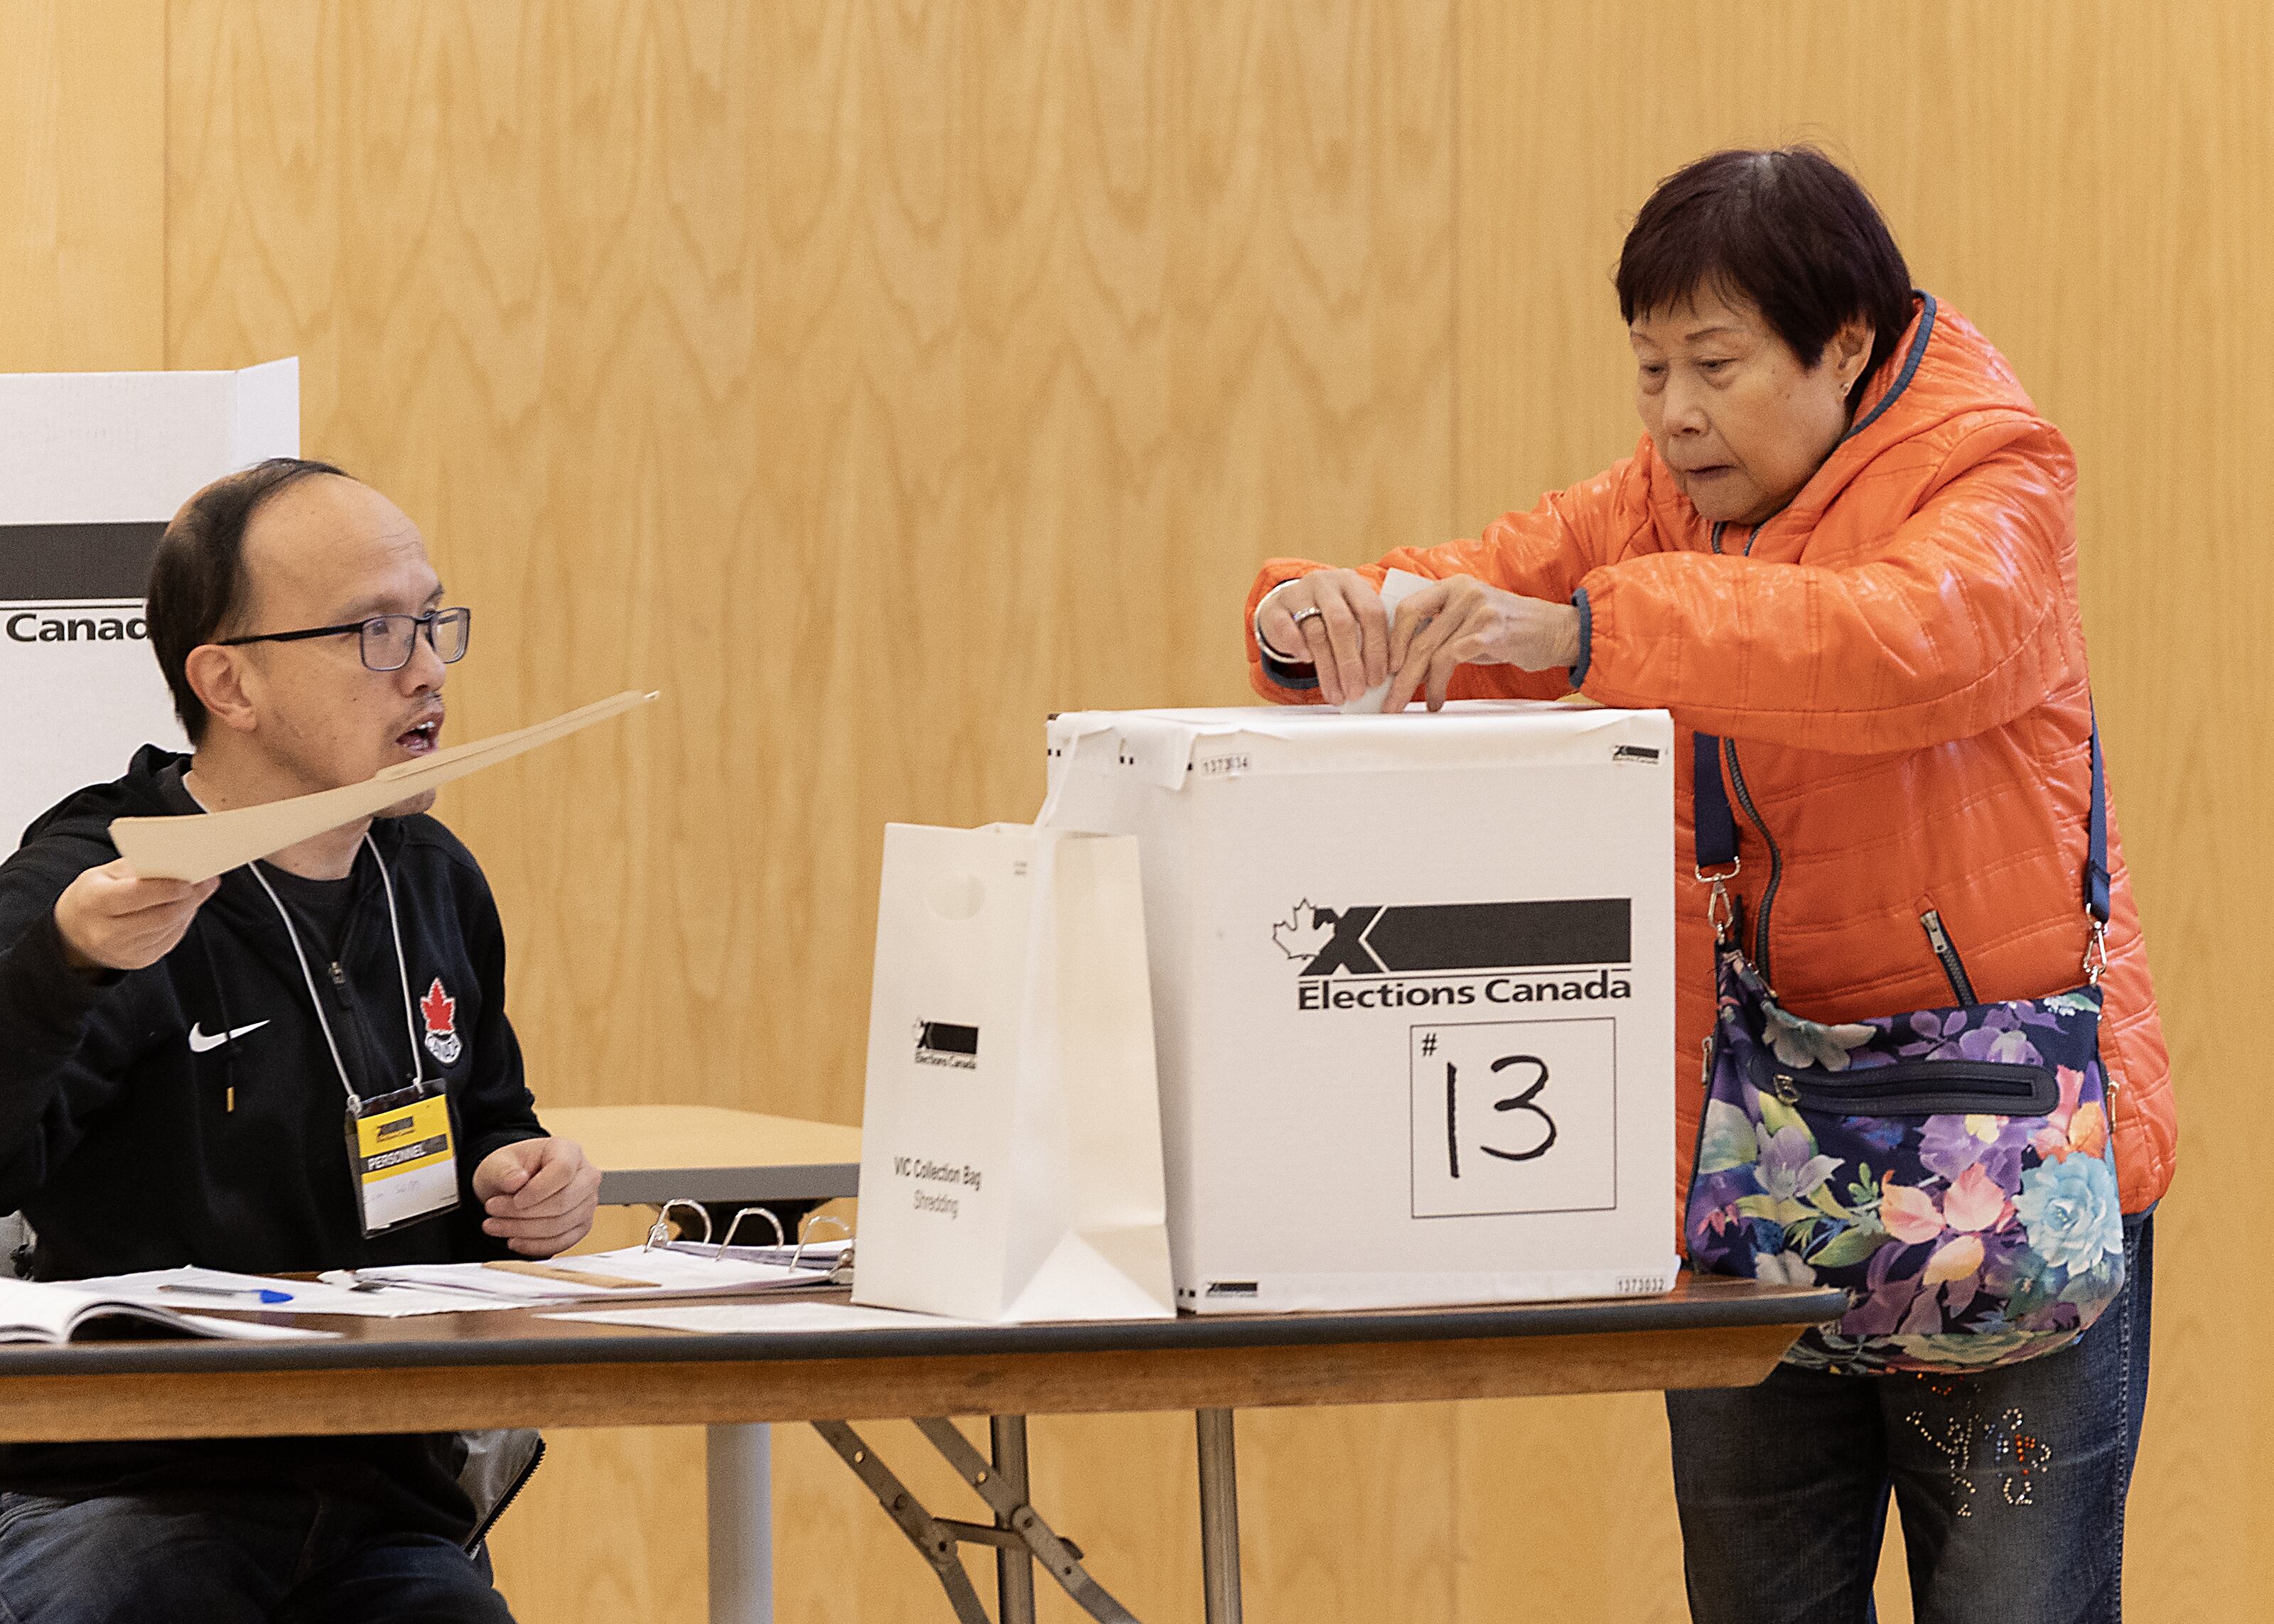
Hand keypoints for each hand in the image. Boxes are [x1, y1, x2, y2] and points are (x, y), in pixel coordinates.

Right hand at [53, 859, 219, 973]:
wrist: (73, 935)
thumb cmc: (92, 896)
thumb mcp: (103, 875)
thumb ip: (137, 868)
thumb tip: (178, 863)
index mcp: (94, 902)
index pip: (135, 895)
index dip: (165, 888)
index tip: (188, 879)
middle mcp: (106, 931)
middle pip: (160, 915)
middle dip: (189, 897)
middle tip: (207, 880)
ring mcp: (123, 950)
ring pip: (170, 927)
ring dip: (190, 907)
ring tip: (201, 889)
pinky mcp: (139, 960)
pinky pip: (170, 938)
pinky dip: (182, 920)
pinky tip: (187, 906)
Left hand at [472, 1137, 601, 1256]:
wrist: (515, 1184)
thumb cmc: (512, 1169)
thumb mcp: (499, 1163)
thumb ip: (505, 1171)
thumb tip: (517, 1181)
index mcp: (568, 1150)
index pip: (563, 1170)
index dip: (538, 1189)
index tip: (514, 1199)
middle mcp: (585, 1175)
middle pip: (564, 1201)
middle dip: (524, 1213)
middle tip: (493, 1211)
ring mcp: (587, 1202)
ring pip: (560, 1224)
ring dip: (523, 1231)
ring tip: (494, 1226)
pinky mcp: (582, 1225)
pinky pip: (563, 1241)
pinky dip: (535, 1245)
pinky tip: (514, 1241)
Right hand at [1256, 569, 1389, 705]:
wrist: (1287, 604)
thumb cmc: (1327, 616)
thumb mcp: (1350, 615)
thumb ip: (1365, 638)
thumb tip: (1377, 680)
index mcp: (1352, 583)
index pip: (1371, 612)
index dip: (1377, 648)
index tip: (1377, 680)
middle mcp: (1326, 583)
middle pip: (1342, 623)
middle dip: (1351, 663)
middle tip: (1356, 692)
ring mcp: (1298, 593)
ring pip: (1316, 632)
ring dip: (1328, 669)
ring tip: (1336, 694)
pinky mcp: (1275, 607)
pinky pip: (1285, 628)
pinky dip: (1297, 647)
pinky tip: (1307, 662)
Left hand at [1385, 576, 1582, 711]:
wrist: (1557, 631)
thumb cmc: (1509, 631)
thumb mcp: (1470, 622)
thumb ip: (1440, 632)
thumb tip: (1402, 662)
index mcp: (1453, 585)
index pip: (1407, 607)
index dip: (1390, 640)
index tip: (1382, 668)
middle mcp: (1463, 591)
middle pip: (1416, 634)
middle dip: (1397, 672)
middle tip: (1387, 699)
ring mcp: (1478, 609)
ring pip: (1430, 650)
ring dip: (1415, 684)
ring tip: (1407, 704)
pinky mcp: (1491, 630)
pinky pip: (1452, 659)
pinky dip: (1439, 684)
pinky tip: (1437, 700)